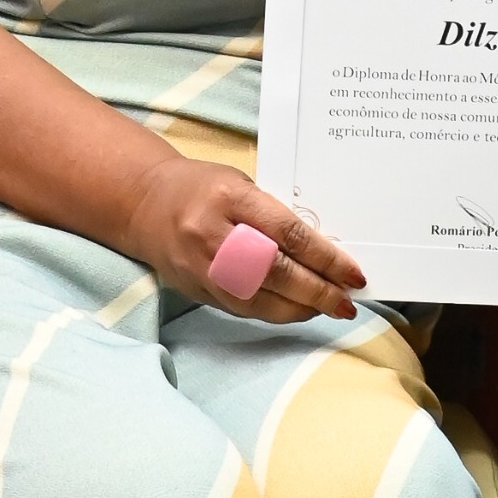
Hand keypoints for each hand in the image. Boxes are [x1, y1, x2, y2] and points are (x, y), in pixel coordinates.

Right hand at [126, 156, 364, 322]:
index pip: (289, 234)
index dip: (326, 258)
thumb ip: (275, 215)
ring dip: (300, 309)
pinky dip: (276, 312)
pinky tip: (297, 309)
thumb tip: (324, 251)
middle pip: (277, 272)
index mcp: (231, 198)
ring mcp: (202, 268)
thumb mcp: (242, 184)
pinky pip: (243, 309)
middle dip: (319, 292)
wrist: (144, 204)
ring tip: (329, 308)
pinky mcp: (197, 290)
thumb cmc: (203, 188)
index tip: (353, 273)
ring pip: (260, 300)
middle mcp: (213, 236)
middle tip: (347, 302)